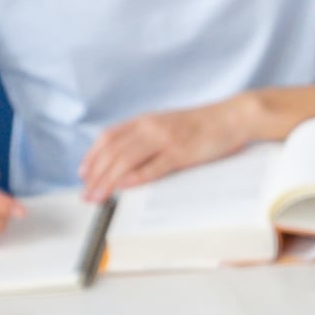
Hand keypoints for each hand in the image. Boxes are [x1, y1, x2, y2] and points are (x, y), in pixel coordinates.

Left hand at [79, 94, 261, 199]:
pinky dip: (135, 177)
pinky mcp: (181, 153)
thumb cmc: (202, 125)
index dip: (92, 156)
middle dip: (95, 174)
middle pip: (113, 151)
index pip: (109, 137)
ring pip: (127, 160)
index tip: (83, 174)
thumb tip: (126, 157)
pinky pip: (153, 166)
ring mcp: (165, 139)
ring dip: (108, 180)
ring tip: (98, 196)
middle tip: (86, 194)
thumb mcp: (167, 125)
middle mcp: (151, 127)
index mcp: (146, 120)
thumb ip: (146, 137)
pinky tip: (124, 187)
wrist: (231, 117)